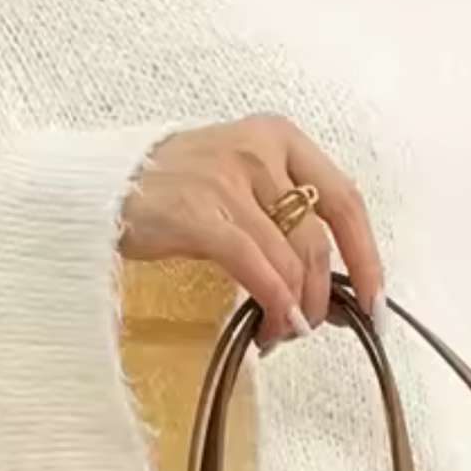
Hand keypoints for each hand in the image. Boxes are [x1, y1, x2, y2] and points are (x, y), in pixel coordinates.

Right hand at [122, 117, 384, 340]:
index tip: (376, 300)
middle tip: (309, 327)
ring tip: (280, 333)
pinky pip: (255, 267)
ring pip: (290, 258)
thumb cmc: (168, 188)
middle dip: (321, 295)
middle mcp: (259, 151)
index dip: (367, 256)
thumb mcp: (236, 179)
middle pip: (317, 238)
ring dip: (294, 309)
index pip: (345, 199)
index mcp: (278, 137)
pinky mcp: (198, 213)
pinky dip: (272, 302)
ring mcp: (228, 180)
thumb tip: (326, 283)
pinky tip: (269, 327)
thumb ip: (281, 216)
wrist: (94, 184)